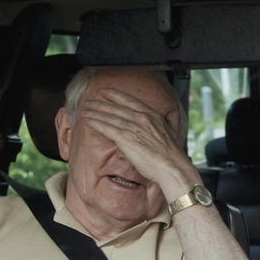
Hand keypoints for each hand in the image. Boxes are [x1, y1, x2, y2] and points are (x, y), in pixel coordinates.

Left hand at [81, 88, 198, 195]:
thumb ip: (172, 120)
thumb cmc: (173, 155)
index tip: (105, 92)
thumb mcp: (175, 131)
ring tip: (84, 110)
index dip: (115, 96)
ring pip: (109, 117)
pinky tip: (88, 121)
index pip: (130, 101)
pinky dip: (96, 123)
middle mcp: (142, 118)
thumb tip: (173, 114)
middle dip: (100, 104)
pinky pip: (107, 128)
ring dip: (95, 113)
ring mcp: (133, 127)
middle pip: (116, 108)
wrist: (172, 167)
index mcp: (153, 115)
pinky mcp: (126, 139)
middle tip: (89, 101)